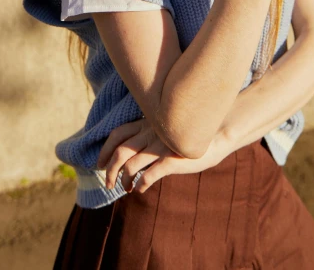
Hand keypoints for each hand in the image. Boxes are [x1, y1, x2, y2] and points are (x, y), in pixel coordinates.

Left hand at [97, 118, 230, 193]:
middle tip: (107, 183)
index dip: (105, 150)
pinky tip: (140, 190)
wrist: (215, 134)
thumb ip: (151, 134)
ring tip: (125, 189)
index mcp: (146, 124)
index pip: (117, 134)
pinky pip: (150, 174)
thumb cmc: (188, 134)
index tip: (99, 164)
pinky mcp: (171, 160)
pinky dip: (141, 184)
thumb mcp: (165, 129)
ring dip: (124, 180)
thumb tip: (134, 149)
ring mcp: (160, 146)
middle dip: (109, 169)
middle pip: (120, 150)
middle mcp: (150, 133)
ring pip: (131, 165)